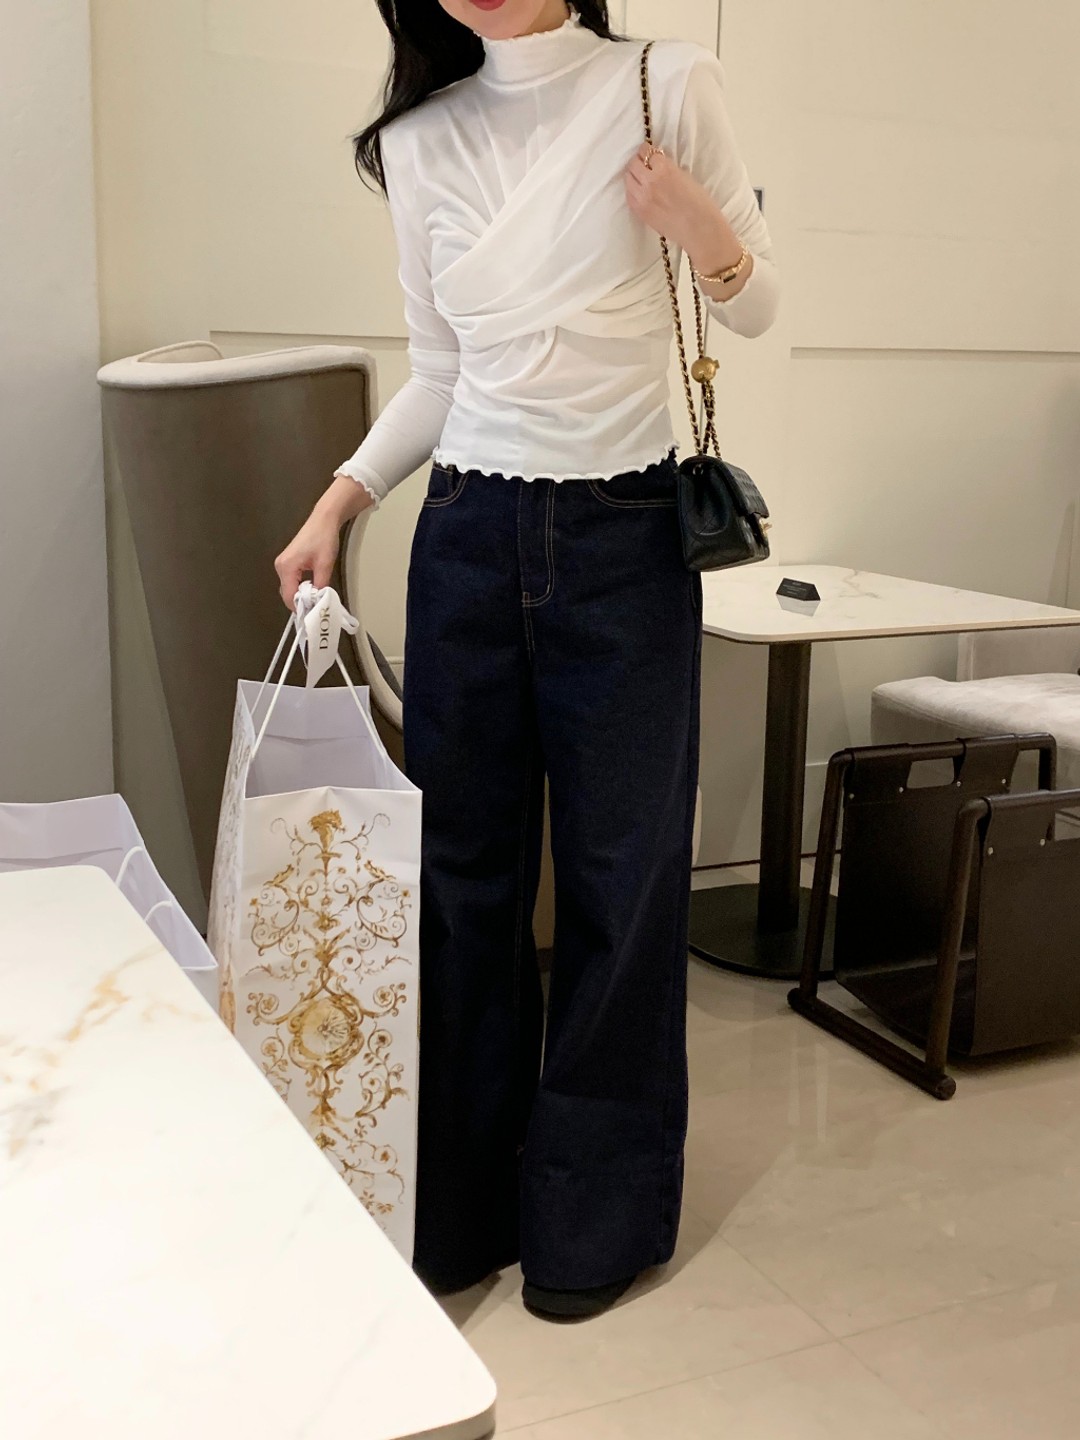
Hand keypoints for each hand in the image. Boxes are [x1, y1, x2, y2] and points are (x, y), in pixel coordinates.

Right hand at [274, 475, 371, 606]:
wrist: (323, 520)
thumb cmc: (323, 538)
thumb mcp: (325, 564)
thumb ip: (320, 585)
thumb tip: (318, 602)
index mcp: (286, 567)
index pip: (289, 596)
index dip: (301, 607)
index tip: (314, 613)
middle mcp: (280, 566)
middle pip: (287, 593)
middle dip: (301, 602)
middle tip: (318, 606)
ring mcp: (282, 564)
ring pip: (289, 588)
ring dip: (302, 594)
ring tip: (317, 597)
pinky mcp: (288, 563)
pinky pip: (291, 581)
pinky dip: (301, 587)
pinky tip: (313, 587)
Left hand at [624, 143, 737, 268]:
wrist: (699, 230)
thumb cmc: (699, 202)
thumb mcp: (685, 176)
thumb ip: (668, 168)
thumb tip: (656, 163)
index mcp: (664, 168)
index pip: (646, 151)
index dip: (648, 151)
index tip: (650, 154)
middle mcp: (649, 181)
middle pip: (633, 163)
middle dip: (638, 161)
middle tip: (644, 165)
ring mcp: (642, 198)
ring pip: (628, 178)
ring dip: (634, 175)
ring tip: (642, 178)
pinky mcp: (639, 212)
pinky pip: (629, 195)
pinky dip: (633, 191)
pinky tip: (641, 192)